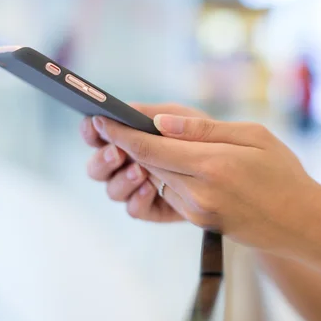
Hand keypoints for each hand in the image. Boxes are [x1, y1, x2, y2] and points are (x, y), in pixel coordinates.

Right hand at [80, 103, 209, 222]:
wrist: (230, 165)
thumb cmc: (201, 133)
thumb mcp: (181, 116)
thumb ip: (154, 113)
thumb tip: (128, 111)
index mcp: (125, 137)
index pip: (96, 135)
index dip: (91, 130)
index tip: (95, 124)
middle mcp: (124, 164)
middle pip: (96, 168)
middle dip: (103, 160)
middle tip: (118, 153)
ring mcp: (136, 188)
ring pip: (113, 191)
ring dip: (122, 180)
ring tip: (141, 170)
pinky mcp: (152, 208)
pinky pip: (135, 210)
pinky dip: (139, 199)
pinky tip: (151, 188)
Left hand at [91, 113, 320, 250]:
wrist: (303, 223)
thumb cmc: (284, 173)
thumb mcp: (254, 135)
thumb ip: (203, 129)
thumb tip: (159, 123)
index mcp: (211, 164)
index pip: (149, 147)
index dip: (120, 133)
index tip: (100, 120)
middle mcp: (197, 192)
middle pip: (146, 164)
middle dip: (129, 144)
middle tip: (117, 124)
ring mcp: (196, 211)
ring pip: (156, 179)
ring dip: (148, 161)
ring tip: (151, 141)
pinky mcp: (199, 222)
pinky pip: (172, 194)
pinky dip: (167, 176)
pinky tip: (180, 164)